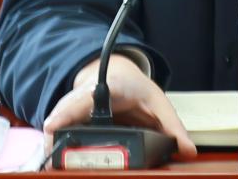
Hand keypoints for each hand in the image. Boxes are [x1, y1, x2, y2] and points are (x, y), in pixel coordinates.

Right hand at [42, 53, 196, 158]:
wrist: (118, 75)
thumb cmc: (136, 90)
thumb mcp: (158, 104)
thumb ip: (172, 128)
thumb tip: (188, 151)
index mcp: (111, 87)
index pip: (88, 96)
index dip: (70, 110)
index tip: (54, 124)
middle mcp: (88, 94)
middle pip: (66, 109)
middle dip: (56, 128)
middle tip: (51, 153)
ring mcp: (76, 105)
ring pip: (58, 119)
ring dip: (52, 139)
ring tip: (49, 162)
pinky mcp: (70, 116)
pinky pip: (58, 128)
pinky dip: (53, 142)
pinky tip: (51, 160)